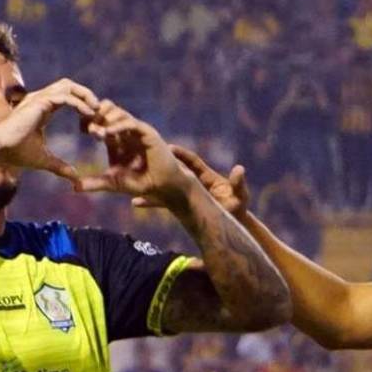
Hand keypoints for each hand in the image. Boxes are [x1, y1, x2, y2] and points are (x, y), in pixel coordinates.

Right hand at [0, 78, 99, 182]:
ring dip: (85, 95)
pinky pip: (65, 97)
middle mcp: (40, 99)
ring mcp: (39, 98)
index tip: (93, 118)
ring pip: (68, 86)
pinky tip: (88, 114)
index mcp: (42, 108)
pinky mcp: (38, 102)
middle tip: (99, 109)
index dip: (81, 103)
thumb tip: (74, 177)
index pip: (66, 96)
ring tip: (96, 109)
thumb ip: (60, 166)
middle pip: (68, 85)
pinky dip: (79, 103)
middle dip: (86, 94)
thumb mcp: (44, 160)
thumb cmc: (16, 153)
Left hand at [77, 101, 192, 206]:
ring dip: (106, 120)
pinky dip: (118, 126)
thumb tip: (74, 188)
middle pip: (108, 110)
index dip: (89, 121)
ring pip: (119, 113)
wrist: (163, 186)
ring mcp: (137, 130)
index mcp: (117, 138)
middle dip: (96, 116)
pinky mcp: (147, 133)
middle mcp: (127, 130)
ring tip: (95, 133)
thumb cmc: (141, 183)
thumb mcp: (113, 182)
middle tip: (86, 128)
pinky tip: (107, 134)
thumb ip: (95, 183)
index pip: (100, 121)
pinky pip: (131, 123)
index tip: (81, 129)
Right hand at [135, 145, 250, 220]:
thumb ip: (238, 183)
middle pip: (173, 168)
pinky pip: (161, 201)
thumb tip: (240, 169)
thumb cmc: (237, 208)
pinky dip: (149, 200)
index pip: (191, 161)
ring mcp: (184, 192)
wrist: (231, 224)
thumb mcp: (239, 196)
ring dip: (148, 182)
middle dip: (159, 162)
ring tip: (132, 178)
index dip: (181, 154)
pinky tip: (134, 201)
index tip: (169, 147)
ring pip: (163, 185)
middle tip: (142, 155)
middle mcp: (192, 181)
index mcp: (206, 176)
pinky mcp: (178, 204)